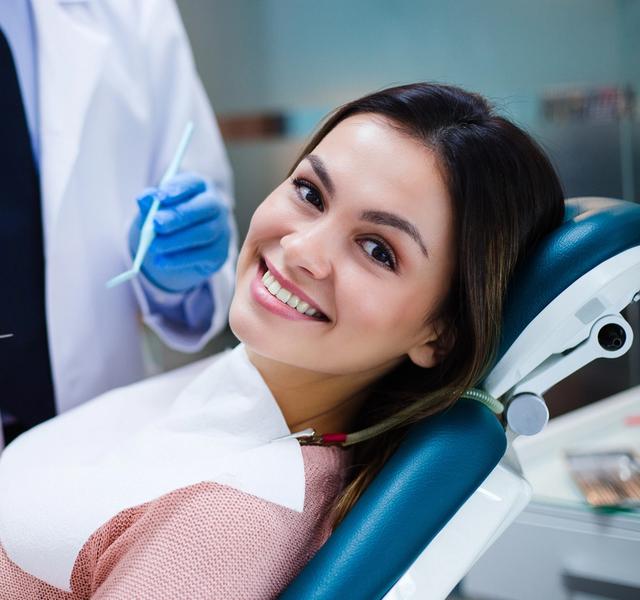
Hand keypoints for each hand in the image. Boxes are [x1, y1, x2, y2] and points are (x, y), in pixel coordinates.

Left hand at [129, 173, 229, 292]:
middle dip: (179, 215)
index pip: (195, 183)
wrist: (181, 248)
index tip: (159, 197)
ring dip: (177, 240)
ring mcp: (222, 230)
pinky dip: (179, 259)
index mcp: (201, 187)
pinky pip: (203, 255)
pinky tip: (161, 261)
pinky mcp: (220, 253)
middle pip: (206, 206)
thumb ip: (150, 203)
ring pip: (205, 232)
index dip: (178, 188)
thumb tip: (144, 198)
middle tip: (156, 223)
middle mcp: (217, 206)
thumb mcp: (156, 209)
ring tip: (154, 246)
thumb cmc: (169, 220)